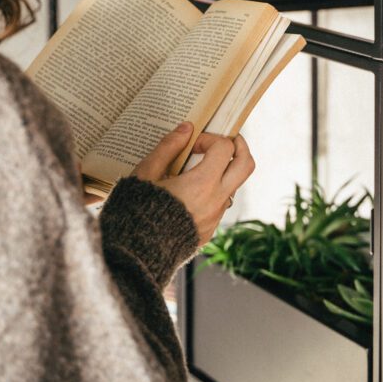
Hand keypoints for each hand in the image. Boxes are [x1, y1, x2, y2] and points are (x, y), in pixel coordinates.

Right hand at [134, 121, 254, 246]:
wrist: (136, 254)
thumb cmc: (136, 210)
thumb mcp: (146, 173)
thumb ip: (168, 147)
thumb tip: (186, 128)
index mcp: (202, 184)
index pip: (225, 148)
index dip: (210, 138)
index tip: (192, 144)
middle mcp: (216, 200)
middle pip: (246, 164)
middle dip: (239, 146)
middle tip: (223, 141)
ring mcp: (215, 217)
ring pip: (234, 186)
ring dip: (224, 171)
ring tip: (200, 167)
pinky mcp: (210, 230)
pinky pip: (220, 204)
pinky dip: (212, 191)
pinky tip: (189, 192)